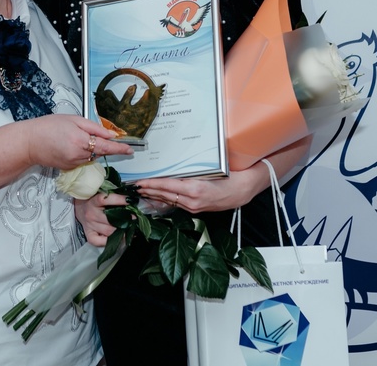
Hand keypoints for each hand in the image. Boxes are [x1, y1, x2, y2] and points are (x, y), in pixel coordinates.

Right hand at [24, 115, 132, 170]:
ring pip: (90, 157)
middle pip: (99, 151)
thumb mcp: (73, 120)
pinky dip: (80, 154)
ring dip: (88, 148)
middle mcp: (79, 155)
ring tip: (71, 138)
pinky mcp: (69, 169)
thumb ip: (94, 128)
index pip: (107, 147)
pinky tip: (67, 146)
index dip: (120, 148)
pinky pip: (81, 161)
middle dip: (98, 144)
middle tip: (82, 133)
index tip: (130, 149)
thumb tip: (111, 134)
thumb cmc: (48, 127)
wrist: (29, 142)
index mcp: (81, 141)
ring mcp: (74, 164)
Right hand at [75, 191, 126, 246]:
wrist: (79, 208)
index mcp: (93, 201)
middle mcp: (91, 214)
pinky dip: (109, 241)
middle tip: (135, 218)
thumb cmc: (93, 199)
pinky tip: (118, 238)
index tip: (130, 200)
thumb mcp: (100, 193)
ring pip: (108, 231)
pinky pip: (98, 241)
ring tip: (130, 228)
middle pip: (109, 219)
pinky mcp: (89, 235)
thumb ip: (113, 194)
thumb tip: (131, 193)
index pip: (105, 199)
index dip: (119, 199)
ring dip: (121, 231)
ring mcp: (90, 225)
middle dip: (125, 219)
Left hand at [133, 162, 270, 213]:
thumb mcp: (210, 170)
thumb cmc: (230, 177)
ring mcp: (194, 207)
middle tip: (134, 185)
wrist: (243, 191)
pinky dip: (165, 199)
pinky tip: (157, 197)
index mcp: (195, 189)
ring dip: (154, 195)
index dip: (152, 183)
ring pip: (169, 200)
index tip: (140, 181)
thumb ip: (191, 171)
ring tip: (142, 190)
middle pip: (165, 195)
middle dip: (148, 190)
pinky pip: (176, 204)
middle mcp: (192, 201)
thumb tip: (173, 166)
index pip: (167, 185)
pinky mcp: (195, 210)